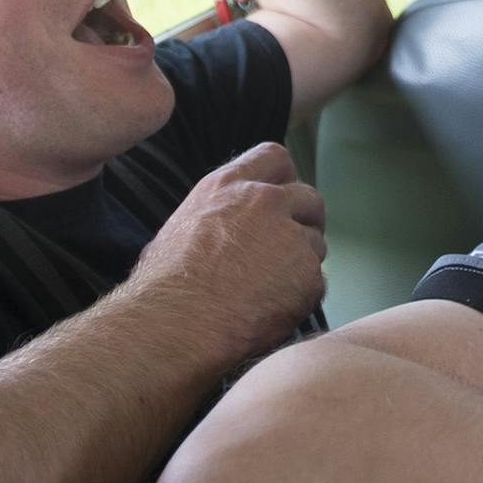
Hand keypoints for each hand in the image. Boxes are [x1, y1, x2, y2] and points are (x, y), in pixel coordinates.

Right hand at [129, 143, 326, 367]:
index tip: (283, 199)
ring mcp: (291, 236)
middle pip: (310, 198)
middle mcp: (265, 202)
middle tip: (290, 250)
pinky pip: (317, 282)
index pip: (274, 158)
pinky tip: (274, 311)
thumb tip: (217, 231)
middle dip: (306, 222)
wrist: (178, 324)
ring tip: (269, 291)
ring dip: (302, 264)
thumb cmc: (166, 287)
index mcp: (229, 186)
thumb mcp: (181, 228)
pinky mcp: (308, 274)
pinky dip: (303, 297)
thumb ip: (215, 217)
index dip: (285, 179)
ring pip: (316, 244)